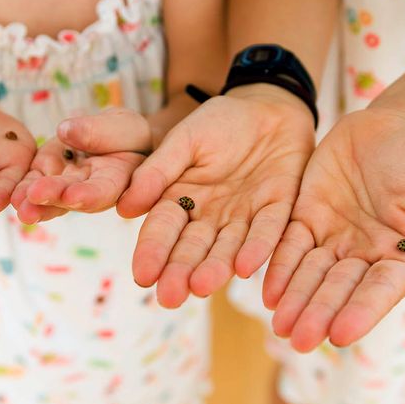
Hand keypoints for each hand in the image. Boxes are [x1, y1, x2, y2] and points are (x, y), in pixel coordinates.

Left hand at [11, 108, 150, 223]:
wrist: (113, 140)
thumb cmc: (126, 134)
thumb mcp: (125, 126)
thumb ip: (101, 131)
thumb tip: (65, 131)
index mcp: (117, 179)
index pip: (104, 189)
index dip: (89, 195)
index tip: (72, 196)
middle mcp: (90, 190)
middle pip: (72, 197)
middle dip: (53, 198)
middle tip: (35, 198)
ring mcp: (66, 185)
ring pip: (51, 197)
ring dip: (34, 202)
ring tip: (19, 204)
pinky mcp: (46, 175)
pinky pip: (33, 183)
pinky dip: (22, 190)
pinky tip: (10, 196)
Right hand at [118, 84, 315, 307]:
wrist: (269, 106)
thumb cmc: (221, 122)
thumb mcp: (184, 138)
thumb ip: (159, 170)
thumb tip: (126, 208)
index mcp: (180, 200)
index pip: (162, 230)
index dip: (152, 253)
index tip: (143, 276)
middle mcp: (209, 217)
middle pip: (192, 249)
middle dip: (180, 273)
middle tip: (170, 298)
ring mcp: (243, 217)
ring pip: (227, 248)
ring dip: (215, 269)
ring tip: (202, 288)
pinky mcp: (278, 210)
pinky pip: (267, 231)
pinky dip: (257, 248)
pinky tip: (246, 267)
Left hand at [263, 107, 404, 352]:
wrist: (391, 122)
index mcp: (401, 260)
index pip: (378, 292)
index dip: (360, 313)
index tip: (339, 335)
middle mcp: (364, 257)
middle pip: (338, 290)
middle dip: (318, 313)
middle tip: (298, 340)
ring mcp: (333, 240)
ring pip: (309, 275)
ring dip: (294, 300)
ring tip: (278, 325)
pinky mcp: (306, 219)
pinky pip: (289, 247)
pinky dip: (278, 268)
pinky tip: (266, 290)